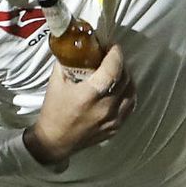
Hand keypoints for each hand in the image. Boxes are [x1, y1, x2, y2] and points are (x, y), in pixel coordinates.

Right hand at [24, 44, 136, 165]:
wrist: (54, 141)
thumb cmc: (54, 110)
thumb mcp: (56, 81)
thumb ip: (67, 61)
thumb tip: (76, 45)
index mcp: (90, 95)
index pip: (113, 68)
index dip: (116, 53)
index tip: (112, 45)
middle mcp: (106, 107)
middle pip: (124, 77)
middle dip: (120, 62)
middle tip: (111, 56)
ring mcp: (114, 119)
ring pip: (131, 91)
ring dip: (126, 77)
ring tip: (116, 70)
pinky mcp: (117, 127)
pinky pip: (130, 105)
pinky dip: (128, 92)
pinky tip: (120, 87)